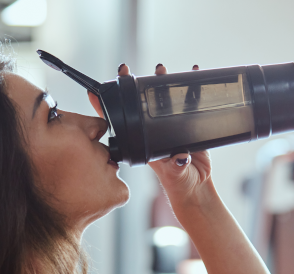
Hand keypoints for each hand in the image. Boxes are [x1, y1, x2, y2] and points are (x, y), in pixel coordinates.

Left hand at [87, 63, 216, 210]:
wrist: (196, 185)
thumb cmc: (179, 183)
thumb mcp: (176, 175)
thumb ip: (177, 166)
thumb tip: (180, 157)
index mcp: (144, 142)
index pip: (122, 119)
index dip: (109, 104)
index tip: (97, 90)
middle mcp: (154, 130)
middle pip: (141, 102)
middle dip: (136, 84)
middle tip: (128, 69)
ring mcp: (170, 125)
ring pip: (163, 98)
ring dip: (162, 82)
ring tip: (160, 68)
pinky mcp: (187, 124)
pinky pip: (187, 102)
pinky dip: (190, 88)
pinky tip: (194, 72)